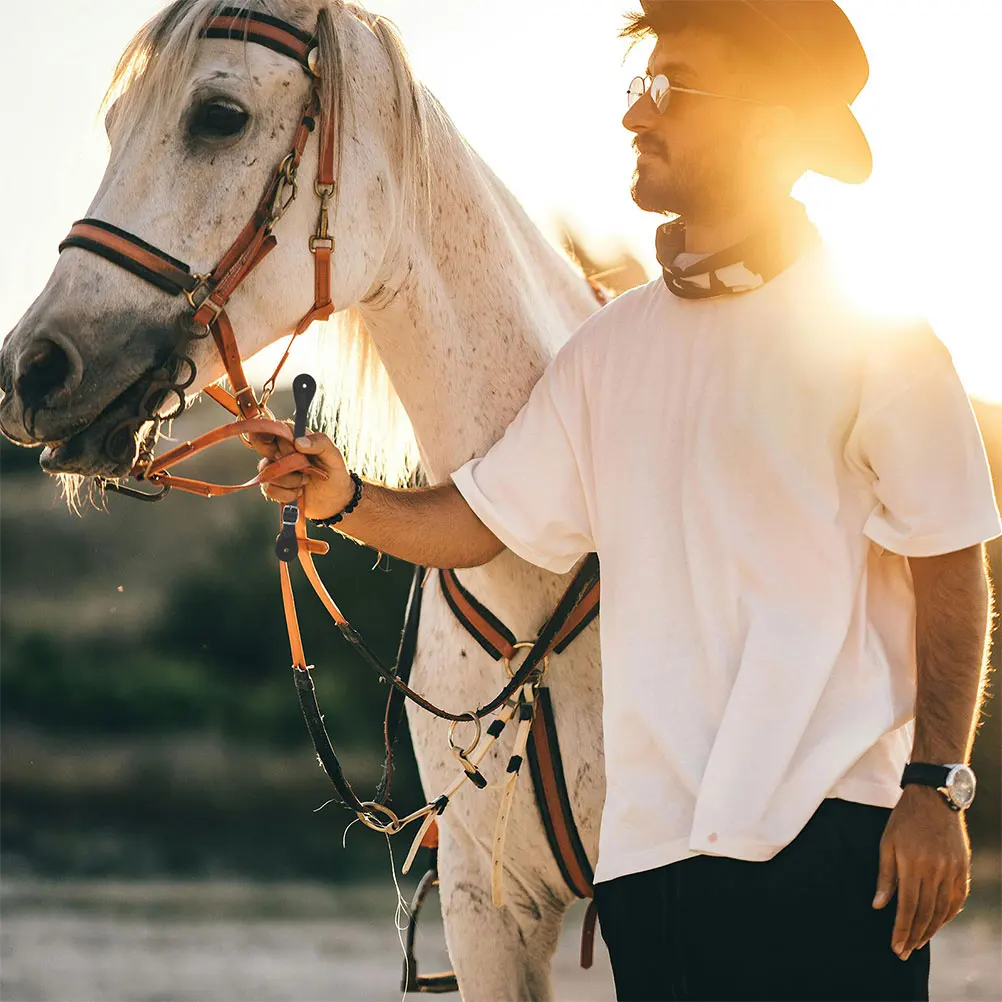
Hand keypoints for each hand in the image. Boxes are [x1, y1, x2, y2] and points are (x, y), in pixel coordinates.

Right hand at [249, 427, 355, 519]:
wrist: (334, 501)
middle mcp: (281, 450)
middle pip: (261, 445)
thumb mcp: (334, 456)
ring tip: (306, 481)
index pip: (273, 427)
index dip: (279, 439)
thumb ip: (320, 443)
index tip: (293, 451)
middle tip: (301, 467)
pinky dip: (286, 493)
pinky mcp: (273, 486)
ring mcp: (275, 468)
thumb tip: (299, 442)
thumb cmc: (335, 474)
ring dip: (290, 480)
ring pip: (267, 470)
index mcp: (294, 437)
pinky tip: (299, 492)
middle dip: (283, 461)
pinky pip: (268, 488)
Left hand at [872, 784, 970, 959]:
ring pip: (942, 909)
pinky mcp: (963, 868)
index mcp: (913, 863)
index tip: (896, 946)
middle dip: (914, 935)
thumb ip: (885, 875)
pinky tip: (939, 923)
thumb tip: (879, 905)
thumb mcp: (887, 842)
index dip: (902, 929)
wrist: (934, 798)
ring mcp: (952, 869)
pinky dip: (948, 914)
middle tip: (905, 951)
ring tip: (919, 942)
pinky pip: (958, 898)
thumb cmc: (904, 819)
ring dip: (931, 929)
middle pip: (926, 912)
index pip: (908, 906)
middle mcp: (935, 869)